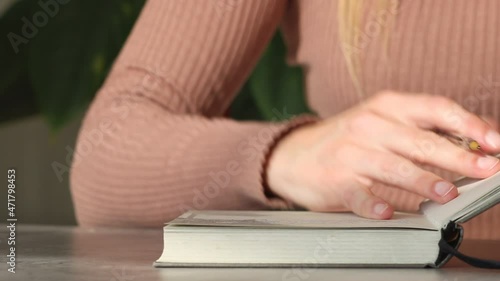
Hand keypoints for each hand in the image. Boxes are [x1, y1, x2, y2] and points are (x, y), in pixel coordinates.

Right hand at [267, 91, 499, 218]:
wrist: (294, 154)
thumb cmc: (346, 139)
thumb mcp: (381, 121)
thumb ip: (421, 128)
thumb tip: (475, 139)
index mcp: (385, 106)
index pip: (435, 109)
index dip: (468, 124)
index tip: (494, 141)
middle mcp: (368, 126)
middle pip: (419, 140)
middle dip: (458, 156)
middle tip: (485, 169)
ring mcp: (350, 154)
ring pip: (392, 166)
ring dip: (422, 180)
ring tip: (446, 193)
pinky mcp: (336, 180)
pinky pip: (358, 194)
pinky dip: (374, 204)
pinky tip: (388, 211)